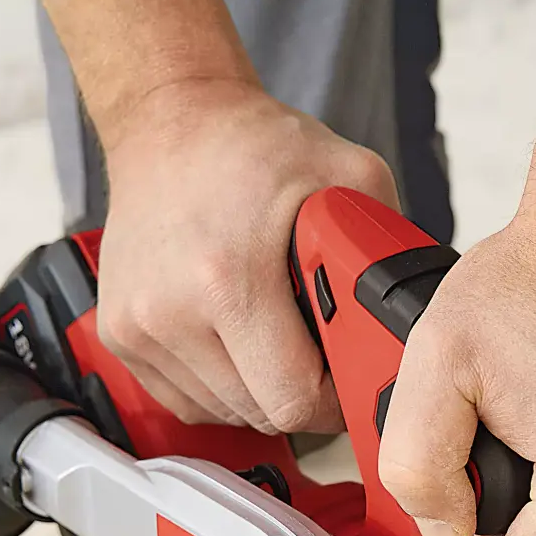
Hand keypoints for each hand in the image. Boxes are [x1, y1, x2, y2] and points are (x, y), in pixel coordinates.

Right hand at [96, 81, 398, 432]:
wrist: (170, 120)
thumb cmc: (253, 147)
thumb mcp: (351, 176)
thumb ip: (390, 252)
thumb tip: (417, 322)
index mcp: (225, 279)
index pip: (293, 401)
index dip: (333, 399)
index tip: (346, 374)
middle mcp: (169, 312)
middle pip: (260, 415)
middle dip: (300, 393)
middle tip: (317, 352)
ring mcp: (136, 329)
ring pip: (224, 414)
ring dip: (259, 391)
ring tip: (274, 336)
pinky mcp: (118, 336)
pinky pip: (187, 402)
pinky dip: (221, 388)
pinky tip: (238, 343)